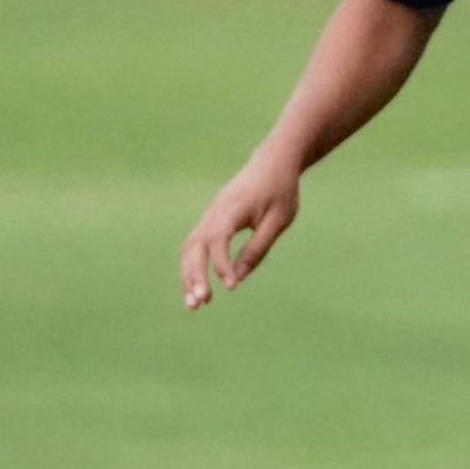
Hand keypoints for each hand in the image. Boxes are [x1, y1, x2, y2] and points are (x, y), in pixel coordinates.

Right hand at [179, 157, 300, 310]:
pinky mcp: (210, 221)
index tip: (232, 287)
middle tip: (200, 304)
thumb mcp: (278, 221)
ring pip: (190, 249)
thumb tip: (238, 278)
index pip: (218, 239)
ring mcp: (209, 216)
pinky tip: (198, 289)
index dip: (221, 264)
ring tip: (194, 306)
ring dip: (188, 276)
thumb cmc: (280, 191)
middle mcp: (214, 212)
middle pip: (195, 246)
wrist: (272, 162)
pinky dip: (192, 267)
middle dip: (194, 276)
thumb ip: (257, 249)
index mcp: (232, 208)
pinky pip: (195, 246)